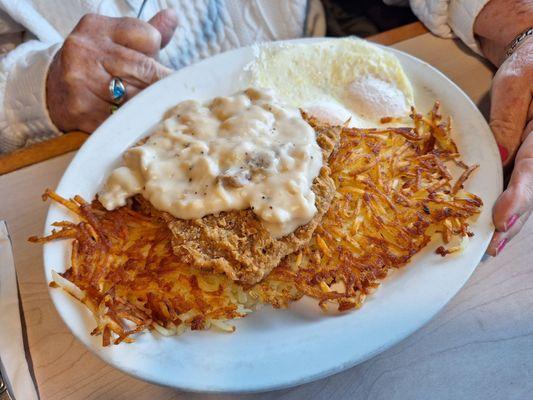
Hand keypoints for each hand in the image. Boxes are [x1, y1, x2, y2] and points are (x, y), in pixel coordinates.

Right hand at [46, 9, 177, 132]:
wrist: (53, 92)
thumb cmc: (96, 66)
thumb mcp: (117, 42)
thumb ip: (147, 33)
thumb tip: (173, 17)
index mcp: (97, 28)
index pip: (148, 37)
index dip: (158, 55)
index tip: (159, 68)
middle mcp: (84, 50)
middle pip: (145, 68)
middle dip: (160, 84)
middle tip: (170, 95)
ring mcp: (80, 81)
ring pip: (136, 96)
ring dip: (148, 105)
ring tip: (151, 108)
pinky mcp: (81, 110)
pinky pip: (122, 119)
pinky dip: (133, 123)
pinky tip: (134, 121)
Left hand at [474, 0, 532, 255]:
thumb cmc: (528, 64)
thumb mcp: (516, 84)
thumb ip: (508, 119)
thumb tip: (501, 157)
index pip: (532, 169)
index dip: (519, 198)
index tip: (502, 220)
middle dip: (515, 220)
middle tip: (493, 247)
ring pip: (530, 190)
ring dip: (513, 220)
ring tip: (493, 247)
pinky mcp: (528, 157)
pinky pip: (522, 182)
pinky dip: (511, 205)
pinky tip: (498, 224)